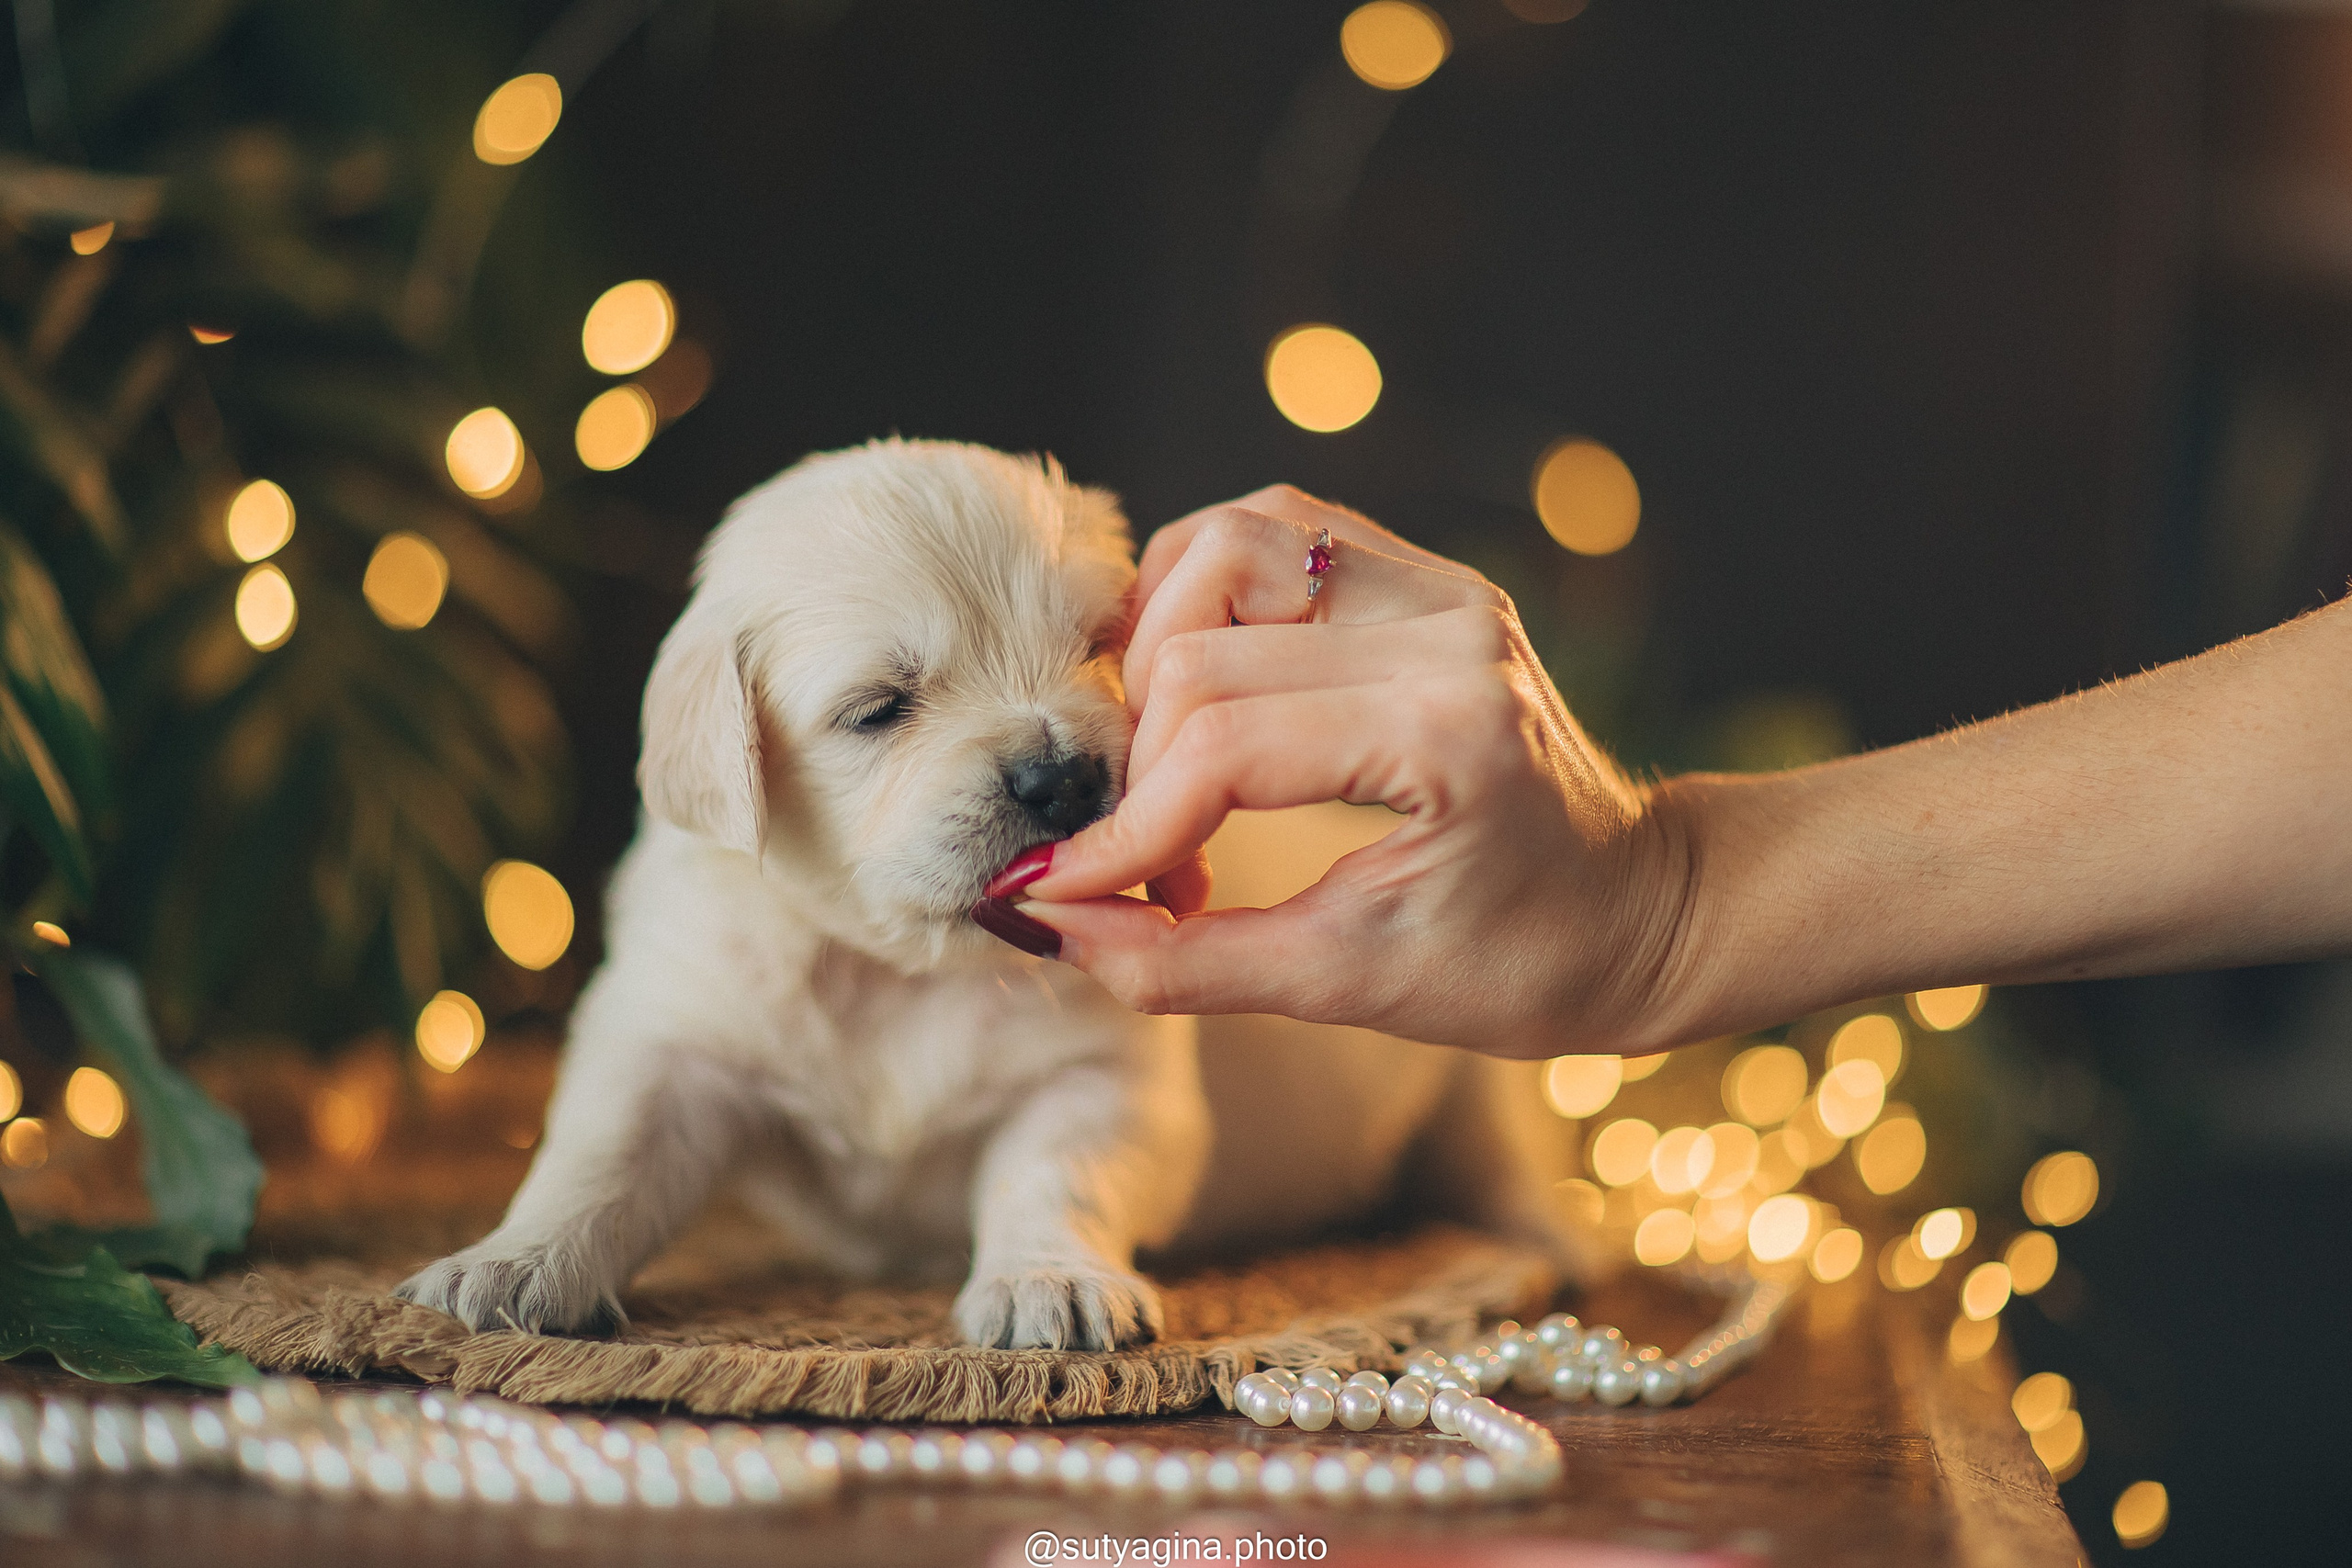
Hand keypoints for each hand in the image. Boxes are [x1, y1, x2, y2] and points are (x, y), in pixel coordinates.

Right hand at [1002, 486, 1696, 1058]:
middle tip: (1146, 859)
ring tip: (1166, 763)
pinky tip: (1201, 694)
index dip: (1126, 828)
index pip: (1222, 742)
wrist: (1649, 909)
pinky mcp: (1418, 575)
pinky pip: (1269, 536)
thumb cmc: (1531, 962)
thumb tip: (1059, 925)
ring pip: (1224, 547)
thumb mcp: (1357, 987)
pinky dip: (1201, 601)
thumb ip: (1193, 961)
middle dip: (1137, 761)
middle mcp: (1443, 625)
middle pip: (1200, 642)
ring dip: (1156, 650)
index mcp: (1447, 728)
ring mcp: (1435, 584)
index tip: (1068, 894)